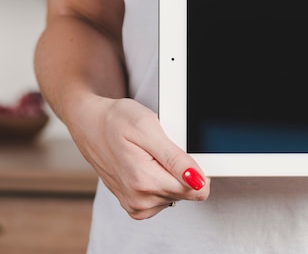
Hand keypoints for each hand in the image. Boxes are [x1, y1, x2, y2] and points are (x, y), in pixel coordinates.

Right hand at [70, 96, 209, 218]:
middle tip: (162, 149)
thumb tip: (198, 181)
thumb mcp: (149, 128)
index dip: (198, 169)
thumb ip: (175, 159)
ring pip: (176, 195)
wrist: (89, 124)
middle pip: (187, 192)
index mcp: (144, 181)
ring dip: (170, 175)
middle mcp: (139, 200)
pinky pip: (164, 198)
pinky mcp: (134, 206)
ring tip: (151, 155)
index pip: (196, 189)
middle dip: (181, 170)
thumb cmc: (116, 121)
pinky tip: (148, 166)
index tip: (183, 154)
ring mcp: (135, 205)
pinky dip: (161, 182)